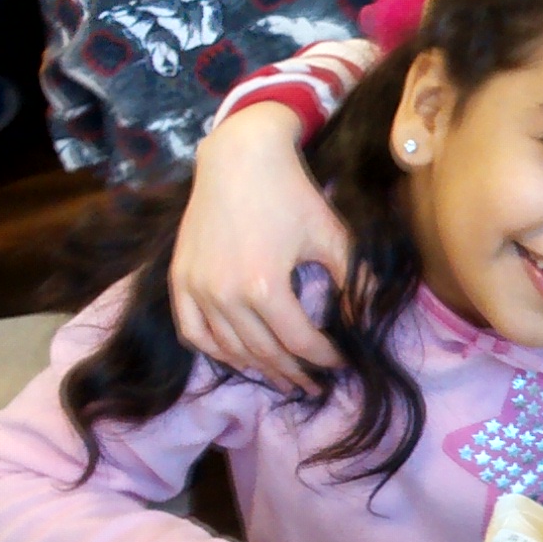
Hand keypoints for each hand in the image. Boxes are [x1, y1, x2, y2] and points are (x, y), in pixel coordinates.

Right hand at [172, 104, 357, 393]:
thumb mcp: (332, 236)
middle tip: (314, 385)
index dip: (325, 359)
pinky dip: (215, 351)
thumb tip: (362, 323)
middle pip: (264, 353)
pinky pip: (192, 332)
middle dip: (294, 372)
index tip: (341, 363)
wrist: (240, 156)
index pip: (299, 342)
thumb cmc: (292, 193)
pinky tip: (238, 358)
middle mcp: (224, 294)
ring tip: (282, 377)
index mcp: (264, 286)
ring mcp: (197, 288)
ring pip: (228, 349)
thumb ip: (353, 282)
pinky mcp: (180, 279)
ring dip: (258, 369)